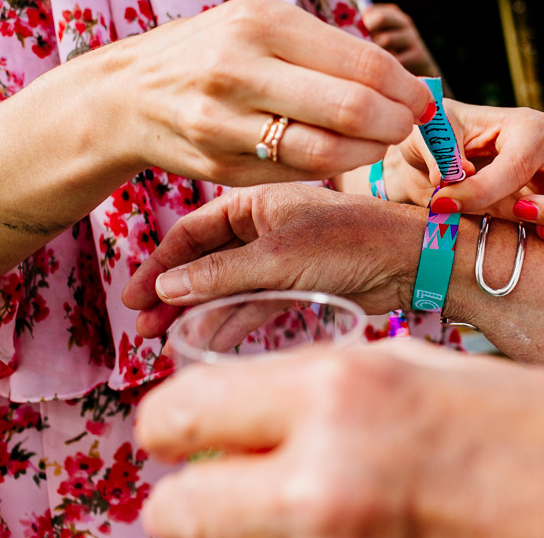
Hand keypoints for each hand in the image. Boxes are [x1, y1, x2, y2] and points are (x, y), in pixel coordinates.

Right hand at [103, 0, 433, 186]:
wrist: (129, 94)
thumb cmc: (215, 52)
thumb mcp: (262, 24)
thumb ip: (326, 50)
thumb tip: (402, 82)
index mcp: (261, 22)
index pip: (361, 62)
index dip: (405, 87)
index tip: (423, 98)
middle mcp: (240, 69)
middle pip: (350, 109)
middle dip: (395, 122)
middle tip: (409, 124)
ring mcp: (226, 122)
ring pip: (327, 150)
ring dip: (370, 150)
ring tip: (381, 140)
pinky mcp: (221, 165)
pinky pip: (297, 172)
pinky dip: (333, 165)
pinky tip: (343, 153)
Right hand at [120, 183, 421, 337]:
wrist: (413, 263)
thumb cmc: (353, 242)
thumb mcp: (280, 257)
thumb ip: (222, 274)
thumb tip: (164, 288)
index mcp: (258, 202)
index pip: (194, 231)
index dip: (159, 261)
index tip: (131, 294)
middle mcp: (265, 227)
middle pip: (204, 261)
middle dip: (171, 292)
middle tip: (139, 326)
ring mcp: (281, 258)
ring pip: (226, 287)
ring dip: (195, 312)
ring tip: (160, 341)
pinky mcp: (298, 285)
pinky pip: (252, 304)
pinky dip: (229, 321)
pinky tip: (204, 342)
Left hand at [135, 341, 543, 537]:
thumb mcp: (422, 367)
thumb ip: (322, 388)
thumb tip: (247, 409)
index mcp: (338, 390)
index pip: (174, 415)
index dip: (173, 421)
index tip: (192, 424)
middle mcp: (321, 476)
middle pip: (169, 510)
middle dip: (187, 491)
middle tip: (224, 474)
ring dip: (229, 524)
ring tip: (283, 495)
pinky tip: (335, 520)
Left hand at [382, 101, 543, 241]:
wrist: (420, 170)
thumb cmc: (425, 144)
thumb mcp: (420, 135)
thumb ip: (437, 150)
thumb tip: (457, 177)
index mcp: (524, 127)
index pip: (522, 162)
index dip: (484, 189)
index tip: (443, 201)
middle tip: (516, 216)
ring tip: (532, 237)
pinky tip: (526, 247)